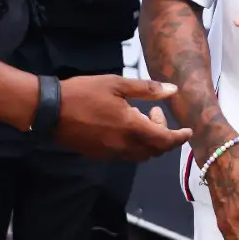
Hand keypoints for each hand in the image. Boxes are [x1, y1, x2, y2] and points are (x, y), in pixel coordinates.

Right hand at [52, 76, 193, 161]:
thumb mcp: (117, 84)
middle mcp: (124, 146)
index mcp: (131, 128)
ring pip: (141, 155)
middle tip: (154, 113)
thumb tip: (173, 91)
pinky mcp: (99, 155)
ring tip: (140, 117)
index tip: (188, 132)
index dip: (179, 138)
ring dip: (149, 141)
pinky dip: (134, 145)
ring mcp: (110, 153)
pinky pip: (125, 155)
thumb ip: (147, 90)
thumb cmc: (84, 92)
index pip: (165, 140)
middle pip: (155, 151)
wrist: (49, 111)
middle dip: (163, 136)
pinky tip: (125, 126)